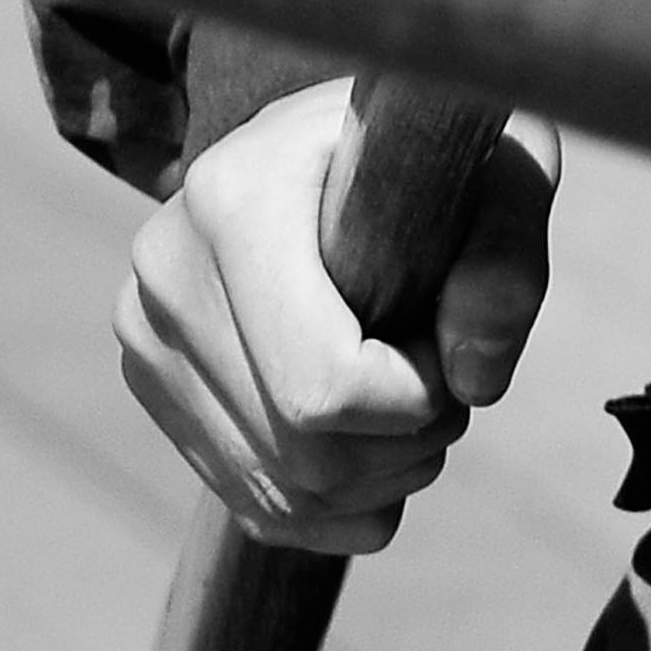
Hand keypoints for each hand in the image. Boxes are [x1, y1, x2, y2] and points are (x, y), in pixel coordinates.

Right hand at [113, 79, 558, 553]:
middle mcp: (166, 269)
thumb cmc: (434, 150)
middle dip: (405, 446)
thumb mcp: (501, 166)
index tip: (449, 343)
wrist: (337, 142)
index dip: (418, 401)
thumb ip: (504, 260)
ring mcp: (146, 332)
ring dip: (379, 481)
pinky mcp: (153, 382)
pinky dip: (338, 508)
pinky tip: (376, 443)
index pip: (324, 386)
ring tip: (413, 399)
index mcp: (235, 196)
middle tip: (444, 376)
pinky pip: (257, 508)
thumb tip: (474, 383)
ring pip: (281, 494)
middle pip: (303, 455)